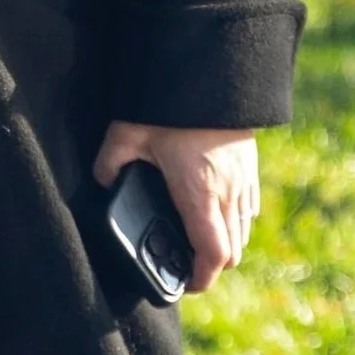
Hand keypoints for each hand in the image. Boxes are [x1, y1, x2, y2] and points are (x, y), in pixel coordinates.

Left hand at [92, 120, 258, 295]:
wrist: (211, 68)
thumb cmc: (169, 105)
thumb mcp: (126, 134)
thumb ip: (110, 165)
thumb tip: (104, 183)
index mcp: (199, 194)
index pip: (213, 256)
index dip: (202, 280)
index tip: (186, 285)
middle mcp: (228, 192)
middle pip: (232, 251)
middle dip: (211, 266)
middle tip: (186, 266)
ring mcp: (244, 179)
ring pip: (243, 231)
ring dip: (225, 243)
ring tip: (198, 241)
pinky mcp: (250, 165)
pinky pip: (249, 207)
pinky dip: (235, 220)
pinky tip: (213, 209)